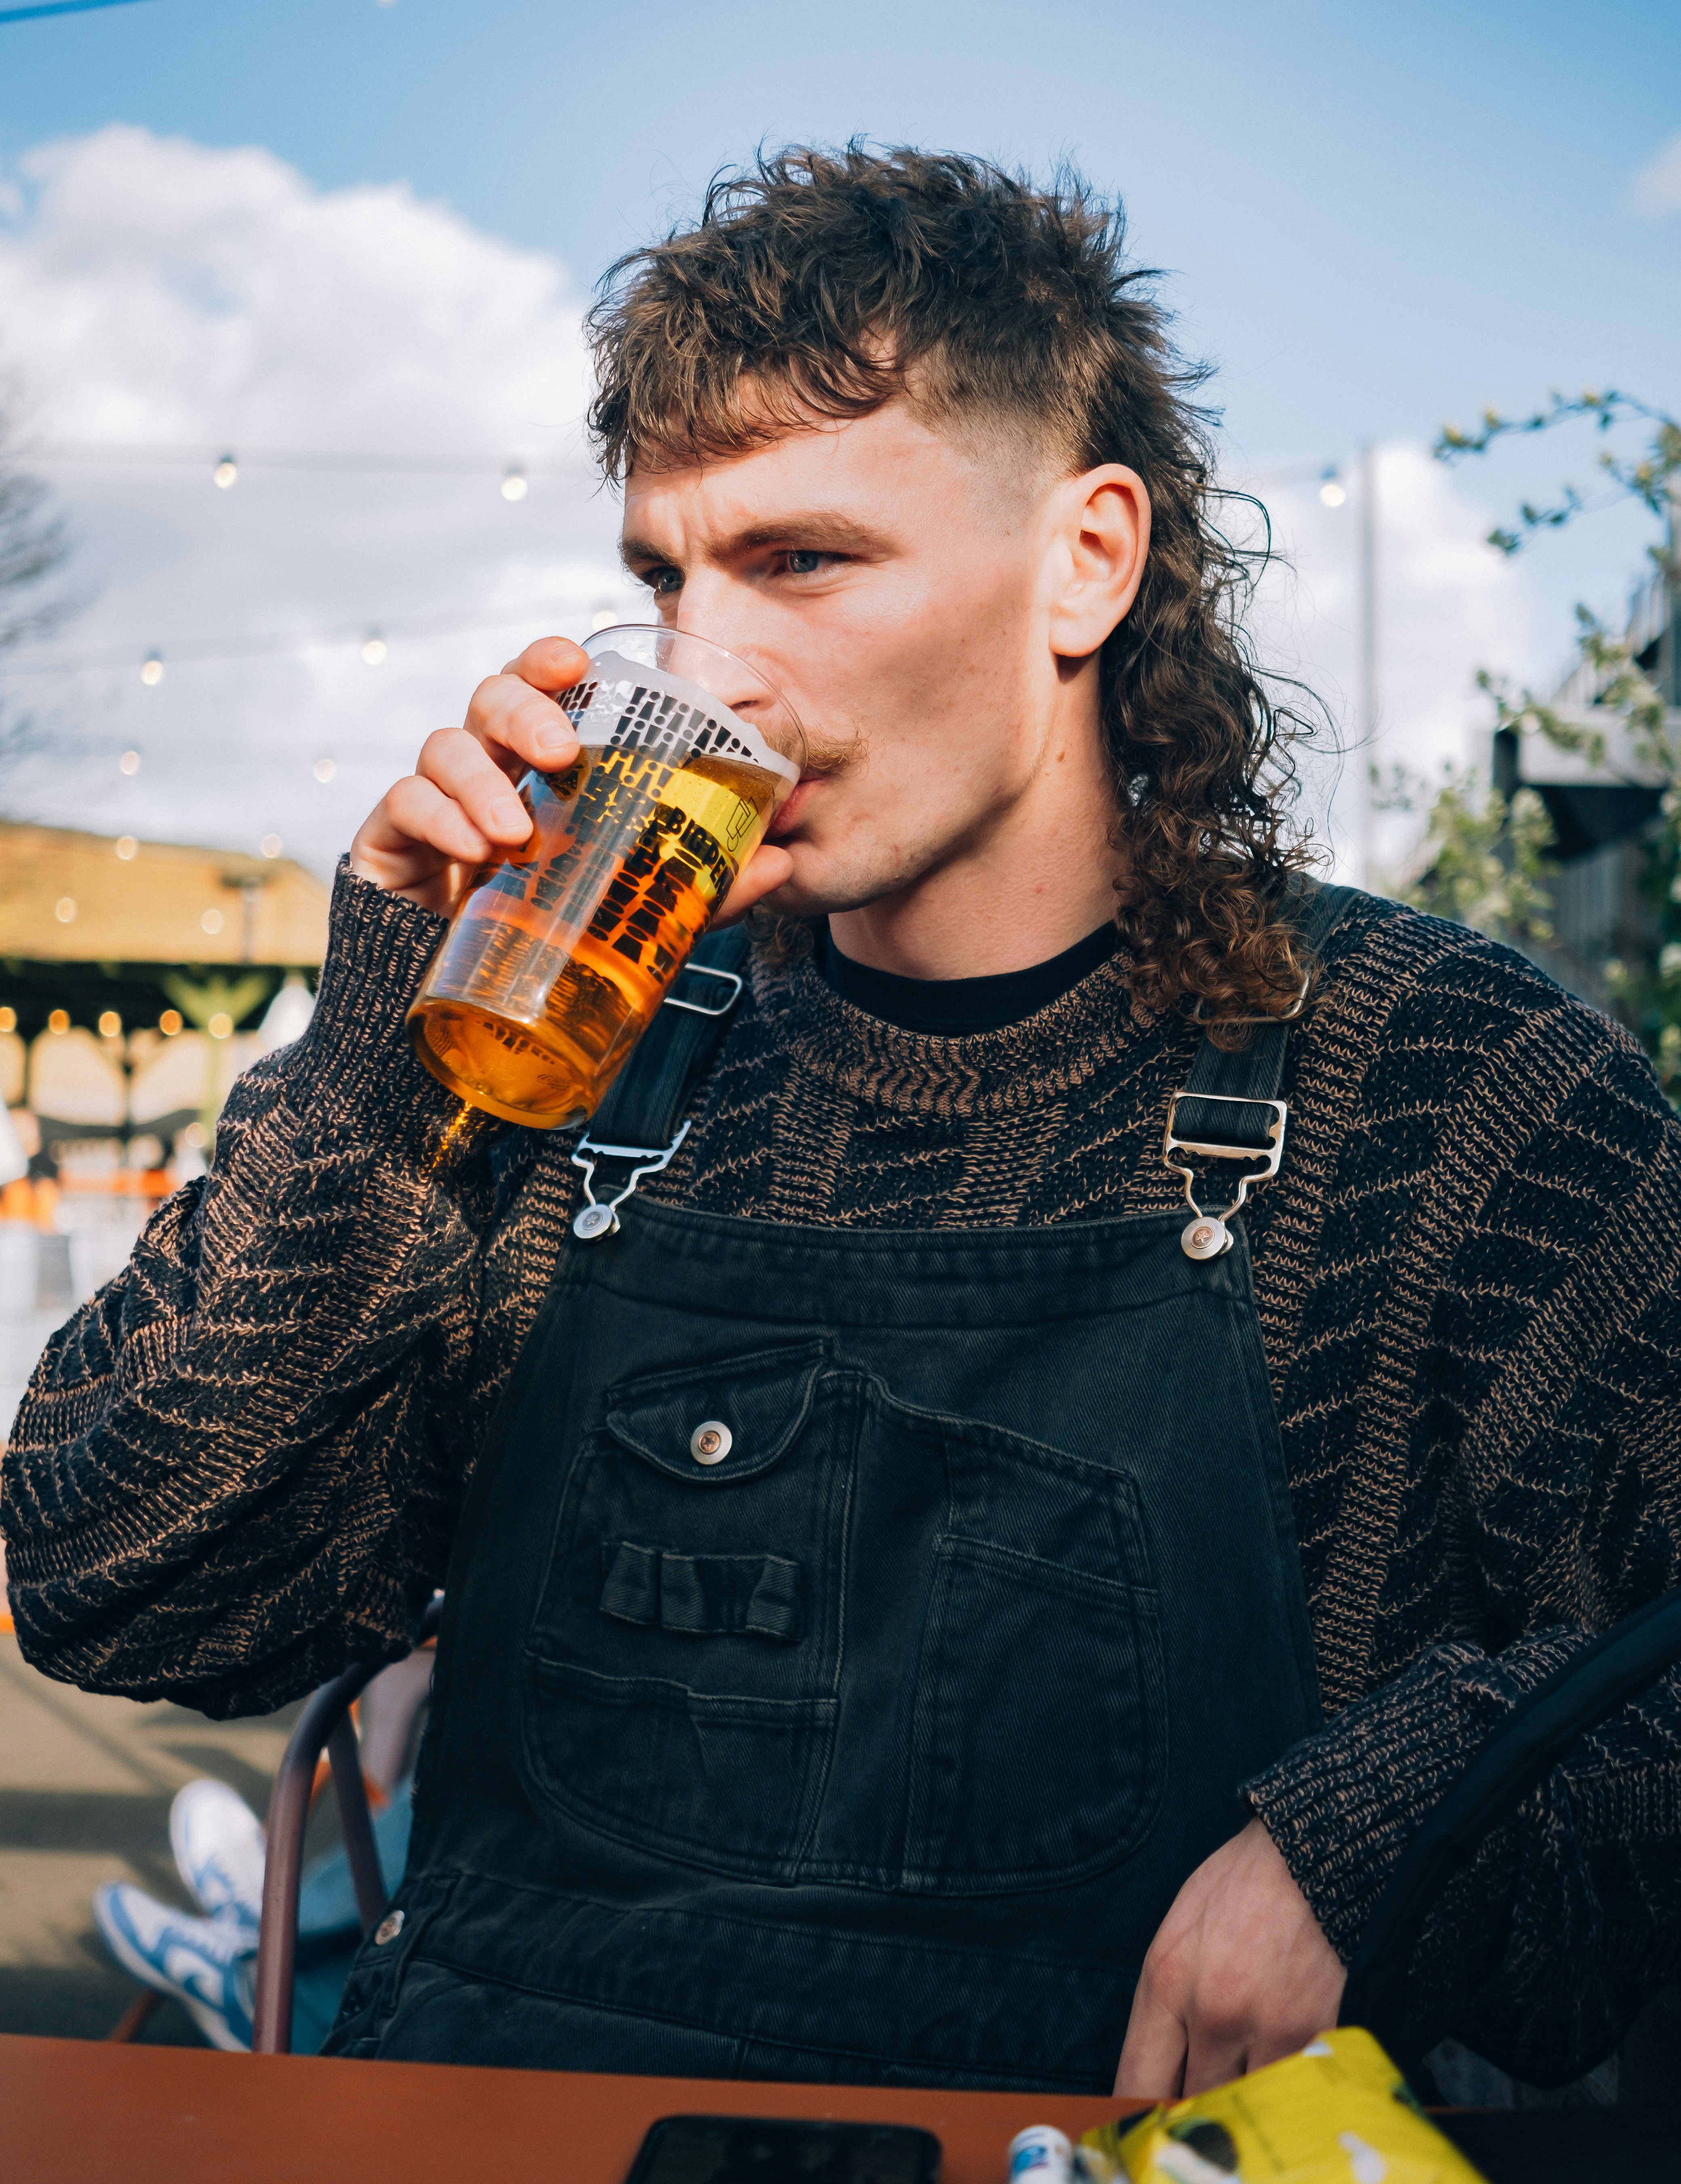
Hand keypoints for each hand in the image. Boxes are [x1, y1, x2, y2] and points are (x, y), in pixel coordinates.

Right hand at [349, 635, 795, 918]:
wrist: (466, 1028)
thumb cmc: (556, 951)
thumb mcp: (640, 919)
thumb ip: (704, 891)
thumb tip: (783, 864)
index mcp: (538, 772)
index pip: (538, 692)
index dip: (548, 661)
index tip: (576, 659)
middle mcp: (484, 775)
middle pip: (488, 699)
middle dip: (523, 710)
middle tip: (559, 750)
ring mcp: (431, 807)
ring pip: (442, 747)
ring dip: (480, 778)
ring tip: (514, 832)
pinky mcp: (387, 847)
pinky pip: (403, 806)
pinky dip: (437, 818)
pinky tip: (472, 849)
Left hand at [1114, 1817, 1345, 2100]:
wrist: (1310, 1853)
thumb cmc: (1240, 1887)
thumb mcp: (1178, 1933)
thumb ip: (1165, 2005)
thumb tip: (1161, 2074)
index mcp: (1165, 1982)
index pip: (1136, 2081)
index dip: (1139, 2116)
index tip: (1146, 2125)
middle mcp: (1212, 2012)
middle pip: (1192, 2102)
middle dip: (1197, 2105)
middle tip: (1206, 2100)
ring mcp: (1267, 2027)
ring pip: (1245, 2102)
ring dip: (1245, 2098)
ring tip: (1251, 2071)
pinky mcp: (1318, 2032)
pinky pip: (1294, 2087)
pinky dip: (1289, 2086)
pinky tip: (1289, 2063)